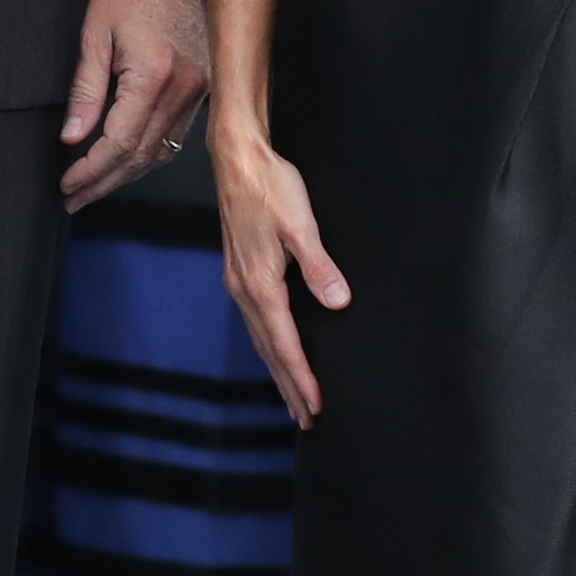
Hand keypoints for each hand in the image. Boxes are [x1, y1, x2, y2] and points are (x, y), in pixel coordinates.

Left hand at [61, 0, 208, 208]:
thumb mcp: (95, 31)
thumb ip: (85, 88)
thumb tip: (72, 136)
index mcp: (154, 76)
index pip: (120, 143)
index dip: (91, 170)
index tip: (67, 184)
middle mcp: (184, 90)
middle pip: (142, 156)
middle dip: (104, 182)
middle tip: (74, 198)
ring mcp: (201, 90)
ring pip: (163, 150)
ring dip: (128, 175)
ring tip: (95, 188)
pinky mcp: (207, 87)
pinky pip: (178, 134)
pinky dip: (152, 154)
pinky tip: (130, 163)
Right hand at [215, 121, 347, 425]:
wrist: (237, 157)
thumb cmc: (270, 186)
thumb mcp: (300, 223)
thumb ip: (319, 266)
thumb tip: (338, 302)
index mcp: (261, 283)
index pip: (284, 343)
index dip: (301, 376)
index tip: (316, 405)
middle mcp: (245, 288)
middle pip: (268, 349)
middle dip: (287, 385)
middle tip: (306, 419)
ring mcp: (238, 280)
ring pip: (259, 337)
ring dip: (277, 368)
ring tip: (292, 396)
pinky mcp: (239, 270)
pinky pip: (255, 321)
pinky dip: (267, 344)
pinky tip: (275, 348)